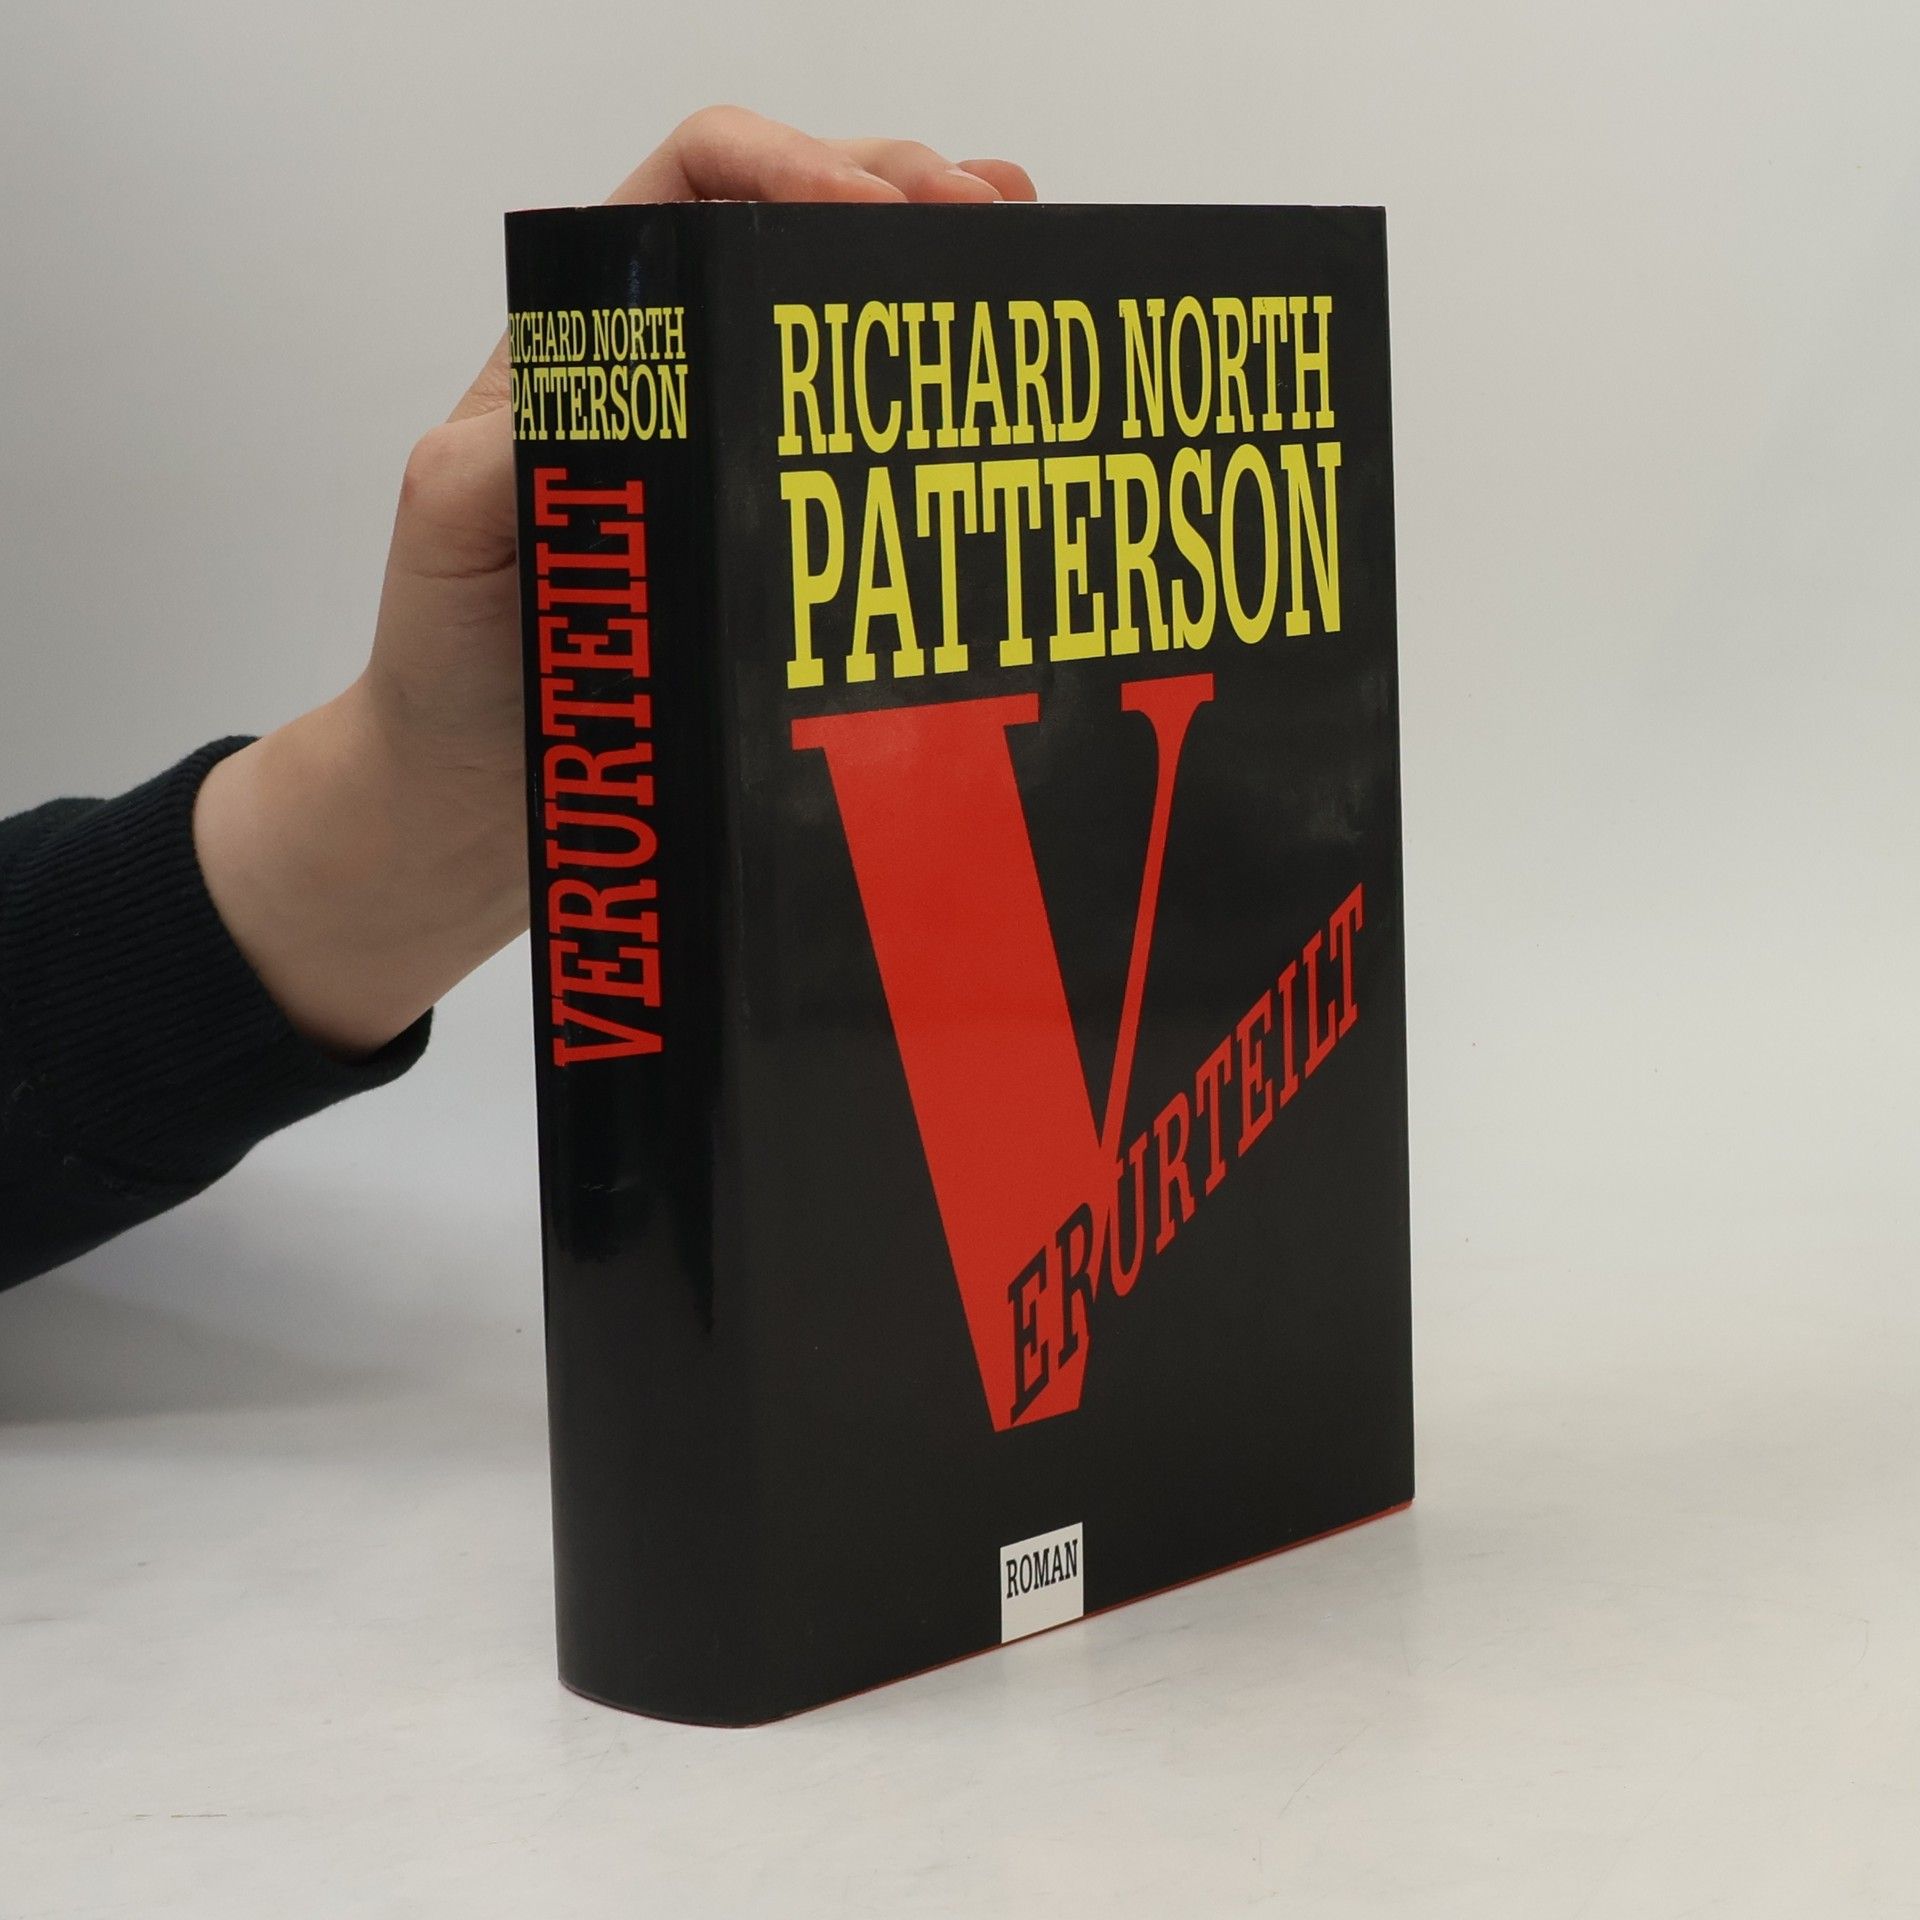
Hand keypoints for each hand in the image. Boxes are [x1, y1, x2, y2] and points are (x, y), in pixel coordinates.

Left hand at [193, 108, 1035, 1055]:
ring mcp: (735, 453)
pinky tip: (996, 387)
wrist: (481, 794)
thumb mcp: (452, 536)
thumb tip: (592, 407)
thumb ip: (495, 459)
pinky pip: (864, 445)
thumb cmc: (453, 659)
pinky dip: (938, 399)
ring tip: (1022, 259)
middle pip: (797, 225)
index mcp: (596, 340)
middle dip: (900, 193)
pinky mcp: (778, 536)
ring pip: (843, 320)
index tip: (869, 214)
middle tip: (987, 223)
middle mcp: (677, 374)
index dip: (790, 168)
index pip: (695, 188)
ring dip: (934, 273)